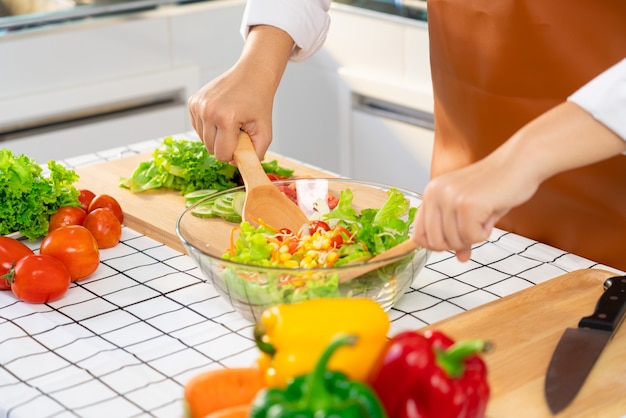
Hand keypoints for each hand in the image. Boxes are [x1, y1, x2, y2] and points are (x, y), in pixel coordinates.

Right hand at [188, 25, 294, 161]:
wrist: (252, 75)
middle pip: (211, 149)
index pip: (221, 155)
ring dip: (216, 137)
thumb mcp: (265, 131)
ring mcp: (198, 105)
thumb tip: (236, 165)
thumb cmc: (259, 102)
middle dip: (225, 145)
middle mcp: (207, 111)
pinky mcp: (193, 102)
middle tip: (238, 130)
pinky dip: (209, 127)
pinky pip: (198, 128)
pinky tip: (221, 116)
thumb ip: (255, 154)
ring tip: (231, 121)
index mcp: (225, 118)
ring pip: (203, 139)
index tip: (242, 141)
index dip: (233, 153)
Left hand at [412, 101, 625, 261]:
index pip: (419, 234)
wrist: (520, 162)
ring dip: (474, 236)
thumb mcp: (471, 209)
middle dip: (457, 243)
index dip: (436, 245)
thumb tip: (460, 258)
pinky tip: (490, 216)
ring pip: (454, 241)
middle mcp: (435, 194)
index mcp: (431, 193)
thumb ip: (459, 232)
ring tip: (484, 216)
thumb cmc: (497, 183)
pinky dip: (484, 234)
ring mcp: (450, 198)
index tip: (454, 242)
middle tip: (474, 229)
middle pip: (435, 242)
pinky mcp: (467, 204)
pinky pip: (471, 237)